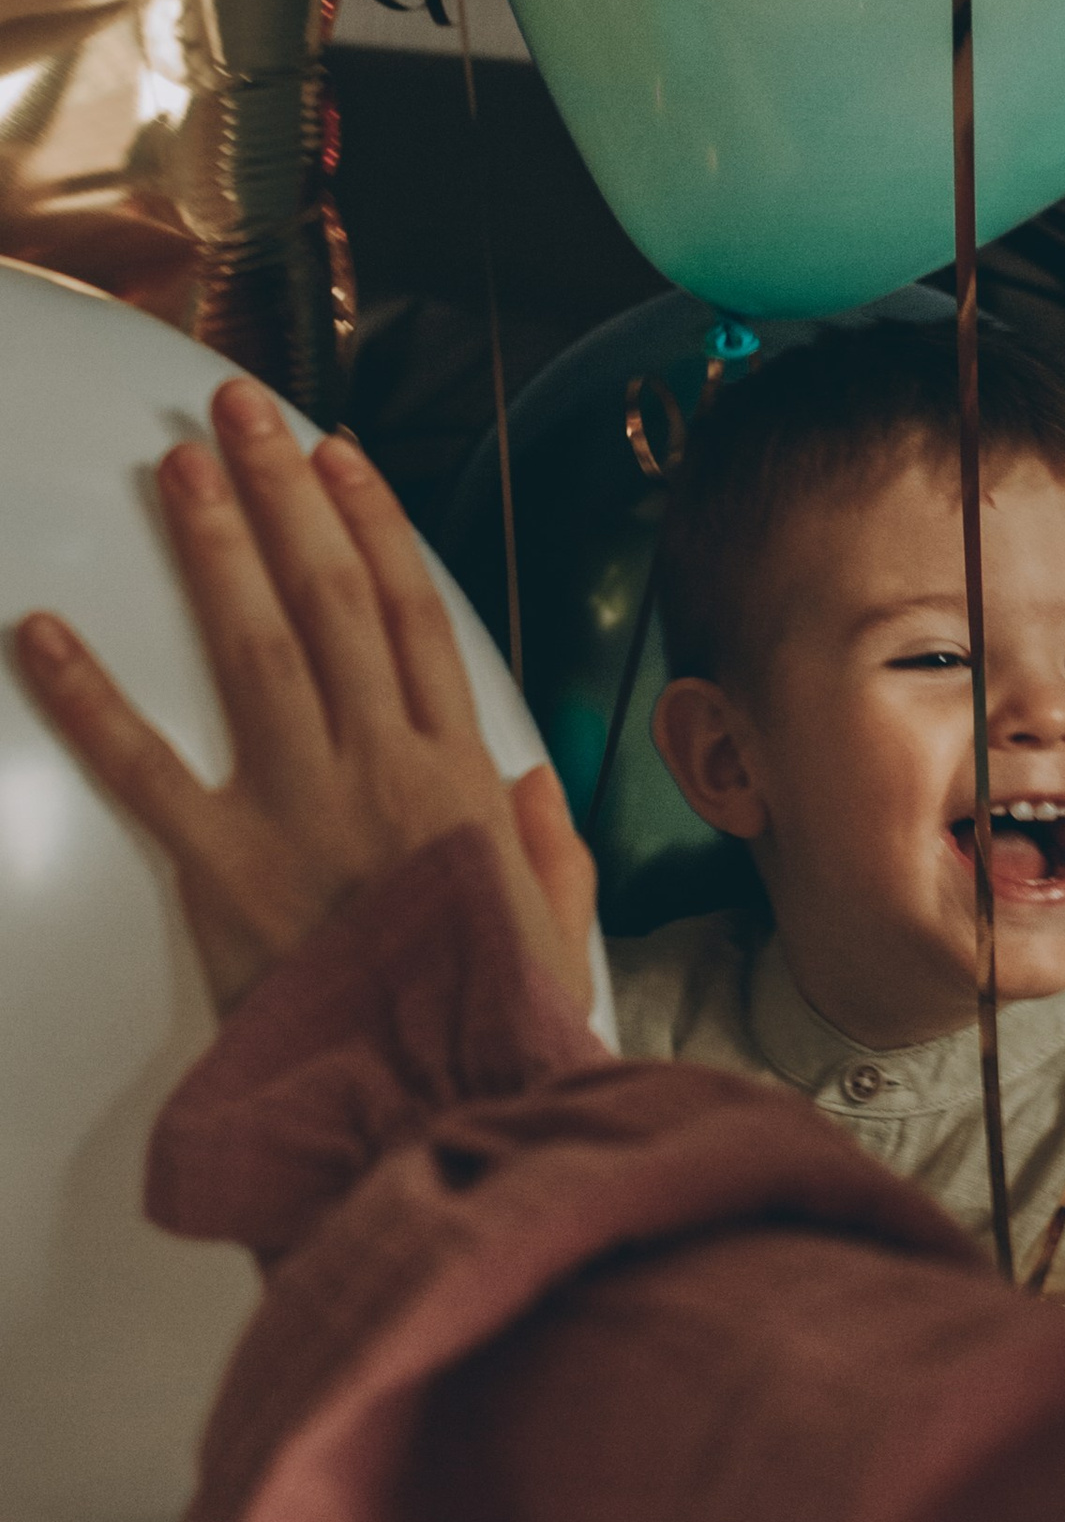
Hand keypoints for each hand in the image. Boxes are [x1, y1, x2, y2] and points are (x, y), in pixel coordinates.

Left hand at [12, 377, 593, 1014]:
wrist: (445, 1107)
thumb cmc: (497, 1029)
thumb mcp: (556, 933)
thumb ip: (549, 852)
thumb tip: (535, 789)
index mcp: (459, 775)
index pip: (411, 614)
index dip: (374, 523)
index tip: (339, 457)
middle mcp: (382, 767)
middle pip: (329, 597)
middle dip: (283, 494)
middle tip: (242, 414)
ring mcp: (302, 810)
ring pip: (254, 647)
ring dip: (215, 548)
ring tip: (175, 469)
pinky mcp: (226, 870)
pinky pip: (147, 769)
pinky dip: (90, 699)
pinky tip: (42, 634)